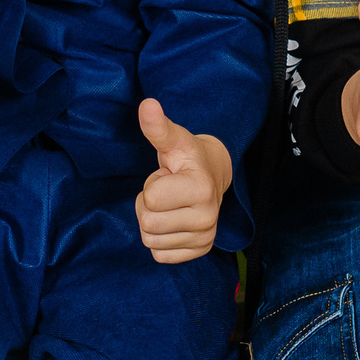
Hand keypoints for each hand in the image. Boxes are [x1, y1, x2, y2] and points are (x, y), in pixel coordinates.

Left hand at [134, 98, 229, 263]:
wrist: (212, 176)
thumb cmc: (188, 156)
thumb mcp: (174, 139)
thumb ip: (158, 127)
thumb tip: (147, 104)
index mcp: (202, 189)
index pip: (151, 199)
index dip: (152, 185)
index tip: (169, 176)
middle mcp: (208, 218)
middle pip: (148, 223)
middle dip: (148, 204)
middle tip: (167, 191)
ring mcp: (206, 238)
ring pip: (150, 241)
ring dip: (152, 222)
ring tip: (171, 204)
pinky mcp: (199, 252)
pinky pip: (159, 254)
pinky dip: (159, 239)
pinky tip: (173, 220)